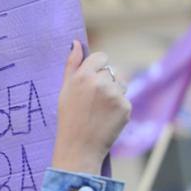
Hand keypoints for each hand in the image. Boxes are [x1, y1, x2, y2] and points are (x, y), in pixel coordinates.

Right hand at [51, 41, 130, 174]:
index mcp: (83, 75)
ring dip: (114, 93)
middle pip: (111, 71)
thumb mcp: (64, 90)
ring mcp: (115, 95)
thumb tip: (76, 42)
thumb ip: (71, 64)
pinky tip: (106, 119)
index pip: (101, 57)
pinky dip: (118, 108)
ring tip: (99, 110)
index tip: (92, 80)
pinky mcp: (125, 107)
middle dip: (105, 82)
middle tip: (93, 102)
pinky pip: (124, 100)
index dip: (97, 68)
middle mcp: (100, 82)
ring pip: (120, 85)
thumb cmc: (68, 119)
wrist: (79, 148)